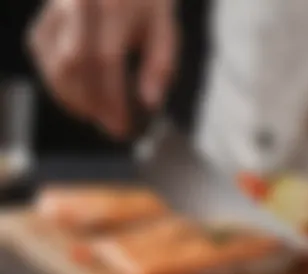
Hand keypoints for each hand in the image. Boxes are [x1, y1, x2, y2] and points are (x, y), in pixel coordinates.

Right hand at [27, 0, 176, 136]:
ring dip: (77, 102)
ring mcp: (56, 12)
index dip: (113, 99)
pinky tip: (83, 102)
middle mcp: (79, 3)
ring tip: (100, 117)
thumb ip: (160, 67)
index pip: (106, 59)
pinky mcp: (44, 24)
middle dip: (93, 105)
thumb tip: (149, 104)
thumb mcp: (165, 31)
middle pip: (75, 64)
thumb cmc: (145, 7)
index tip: (123, 127)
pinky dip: (62, 90)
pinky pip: (46, 64)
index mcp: (113, 4)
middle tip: (113, 128)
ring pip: (56, 66)